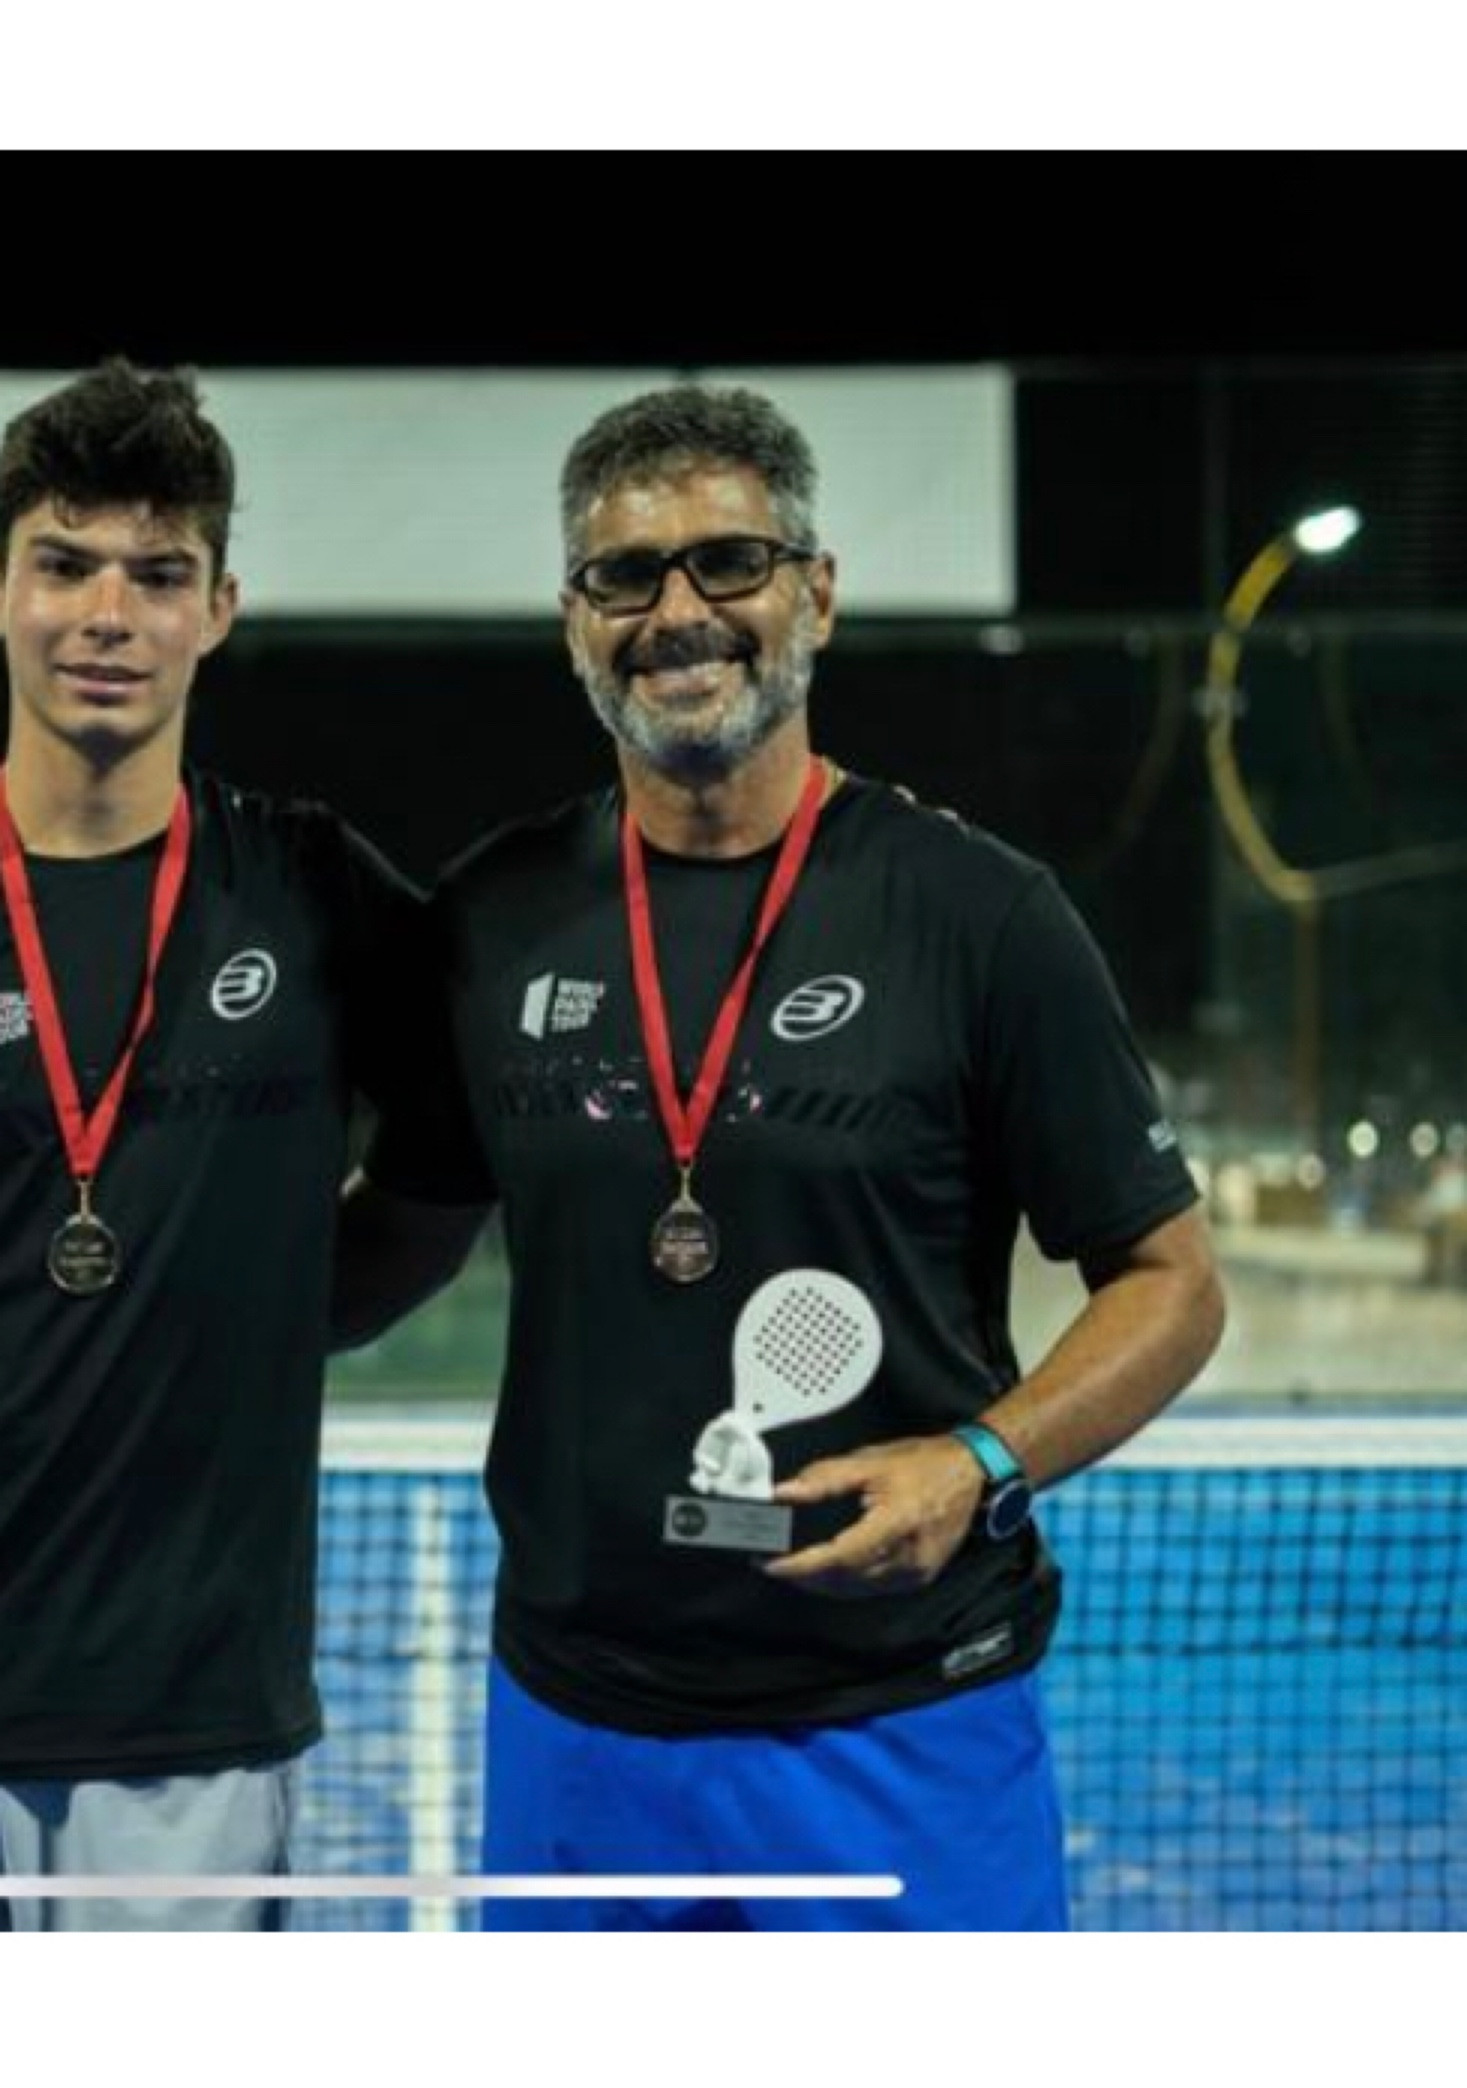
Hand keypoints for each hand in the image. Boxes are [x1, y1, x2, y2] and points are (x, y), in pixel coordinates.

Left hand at [760, 1435, 983, 1599]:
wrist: (970, 1472)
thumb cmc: (925, 1464)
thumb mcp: (870, 1461)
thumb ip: (824, 1479)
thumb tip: (785, 1492)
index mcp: (897, 1523)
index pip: (839, 1556)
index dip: (802, 1565)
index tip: (772, 1564)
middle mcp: (909, 1556)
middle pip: (845, 1579)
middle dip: (805, 1576)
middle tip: (773, 1563)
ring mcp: (917, 1571)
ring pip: (858, 1589)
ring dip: (824, 1583)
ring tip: (795, 1569)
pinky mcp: (921, 1577)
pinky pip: (875, 1588)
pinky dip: (848, 1583)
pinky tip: (830, 1573)